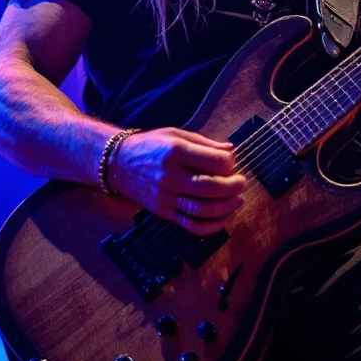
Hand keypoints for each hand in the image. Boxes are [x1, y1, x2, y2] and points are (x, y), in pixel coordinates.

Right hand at [112, 127, 245, 235]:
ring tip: (238, 200)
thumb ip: (205, 143)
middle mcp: (170, 176)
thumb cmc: (151, 144)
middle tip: (242, 183)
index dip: (229, 163)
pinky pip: (191, 225)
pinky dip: (211, 226)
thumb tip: (230, 150)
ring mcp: (165, 197)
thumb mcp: (176, 134)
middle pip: (211, 188)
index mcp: (176, 151)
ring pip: (202, 210)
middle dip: (233, 187)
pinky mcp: (162, 212)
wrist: (118, 163)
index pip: (214, 162)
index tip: (231, 162)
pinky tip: (224, 218)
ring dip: (226, 207)